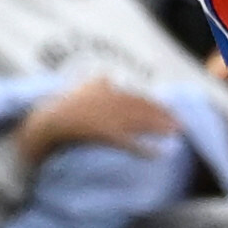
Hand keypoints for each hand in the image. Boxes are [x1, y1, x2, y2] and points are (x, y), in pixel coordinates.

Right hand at [15, 78, 175, 161]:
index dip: (154, 104)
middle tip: (180, 123)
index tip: (168, 108)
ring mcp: (107, 117)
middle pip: (142, 108)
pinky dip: (145, 148)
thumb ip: (95, 81)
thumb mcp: (79, 86)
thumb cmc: (62, 106)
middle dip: (162, 115)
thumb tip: (106, 74)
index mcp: (105, 88)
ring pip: (139, 122)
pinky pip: (129, 142)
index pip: (135, 96)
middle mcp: (110, 100)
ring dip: (159, 127)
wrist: (46, 121)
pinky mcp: (104, 133)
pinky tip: (158, 153)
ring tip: (175, 133)